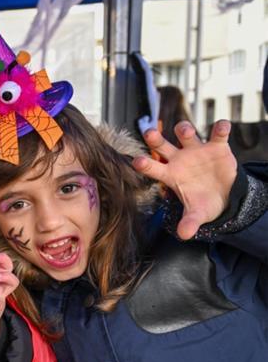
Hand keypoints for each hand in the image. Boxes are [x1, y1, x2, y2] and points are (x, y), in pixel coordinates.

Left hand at [134, 120, 237, 239]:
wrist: (224, 197)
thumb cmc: (203, 203)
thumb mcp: (196, 214)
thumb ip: (189, 222)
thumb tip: (184, 234)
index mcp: (169, 175)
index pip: (152, 168)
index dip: (145, 165)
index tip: (137, 161)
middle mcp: (179, 159)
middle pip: (162, 146)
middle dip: (155, 138)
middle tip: (149, 133)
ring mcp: (196, 150)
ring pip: (186, 134)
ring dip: (184, 129)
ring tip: (184, 130)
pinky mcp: (216, 146)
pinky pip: (218, 134)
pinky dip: (220, 129)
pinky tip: (222, 126)